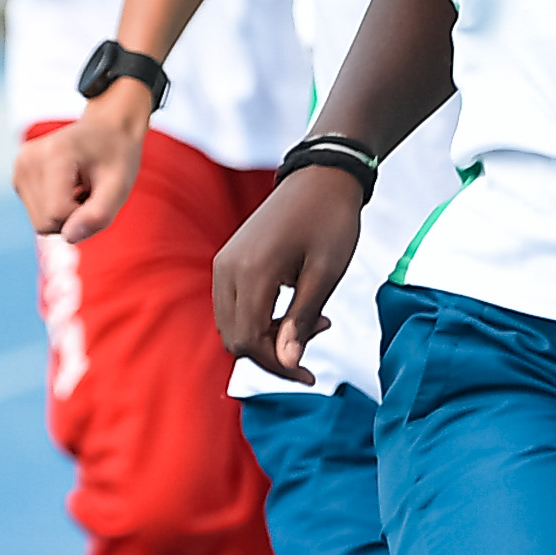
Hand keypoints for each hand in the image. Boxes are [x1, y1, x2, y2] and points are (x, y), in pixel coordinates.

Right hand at [16, 90, 150, 243]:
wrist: (107, 129)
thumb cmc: (116, 156)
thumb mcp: (119, 186)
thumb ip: (98, 214)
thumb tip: (69, 238)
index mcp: (53, 154)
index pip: (57, 215)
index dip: (84, 215)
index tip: (98, 193)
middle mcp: (28, 160)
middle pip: (45, 223)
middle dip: (74, 217)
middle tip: (91, 191)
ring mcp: (19, 168)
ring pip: (40, 223)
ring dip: (66, 214)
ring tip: (80, 187)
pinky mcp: (18, 177)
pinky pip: (38, 215)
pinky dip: (56, 209)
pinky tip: (68, 187)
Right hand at [213, 163, 368, 385]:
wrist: (320, 178)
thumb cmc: (331, 220)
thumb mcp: (326, 273)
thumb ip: (302, 319)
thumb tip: (288, 364)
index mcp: (252, 271)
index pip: (250, 342)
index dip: (278, 367)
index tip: (309, 376)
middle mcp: (227, 269)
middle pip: (235, 339)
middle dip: (273, 353)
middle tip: (316, 335)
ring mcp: (224, 264)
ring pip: (231, 326)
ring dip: (266, 337)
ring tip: (311, 321)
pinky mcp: (228, 261)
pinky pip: (233, 307)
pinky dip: (258, 320)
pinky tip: (292, 311)